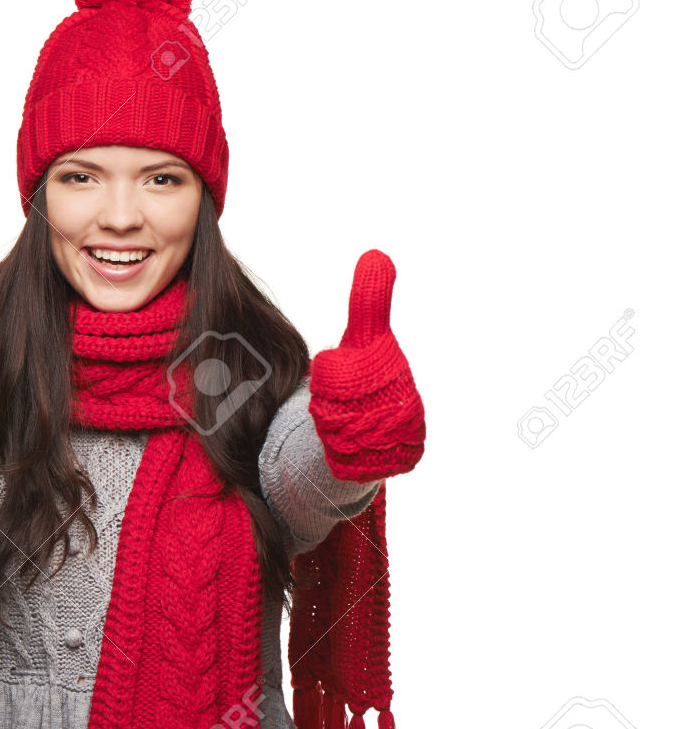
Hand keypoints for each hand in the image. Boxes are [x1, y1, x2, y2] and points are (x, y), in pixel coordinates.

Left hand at [307, 249, 424, 481]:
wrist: (376, 439)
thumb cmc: (370, 382)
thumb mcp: (367, 339)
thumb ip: (370, 301)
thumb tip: (376, 254)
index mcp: (399, 382)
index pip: (334, 374)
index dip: (330, 371)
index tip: (337, 369)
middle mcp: (403, 415)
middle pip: (327, 407)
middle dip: (325, 402)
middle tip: (341, 400)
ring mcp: (392, 446)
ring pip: (328, 433)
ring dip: (328, 428)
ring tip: (347, 422)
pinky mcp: (379, 474)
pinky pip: (336, 463)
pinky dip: (334, 456)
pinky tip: (347, 448)